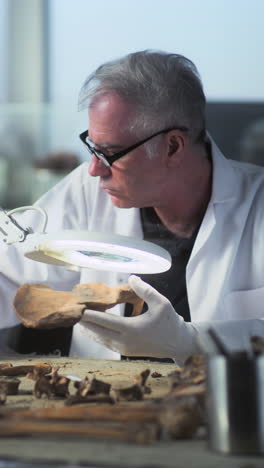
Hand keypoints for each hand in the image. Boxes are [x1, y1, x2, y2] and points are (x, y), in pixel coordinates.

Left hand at [80, 275, 198, 357]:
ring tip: (78, 318)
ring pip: (100, 339)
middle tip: (73, 312)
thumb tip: (131, 277)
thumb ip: (145, 290)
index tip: (79, 310)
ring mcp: (124, 349)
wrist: (178, 344)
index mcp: (132, 330)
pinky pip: (106, 343)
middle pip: (98, 332)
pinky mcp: (125, 352)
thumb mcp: (161, 303)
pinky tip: (91, 328)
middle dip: (85, 322)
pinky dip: (97, 335)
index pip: (106, 322)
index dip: (91, 316)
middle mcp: (125, 342)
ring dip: (89, 329)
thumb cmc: (171, 322)